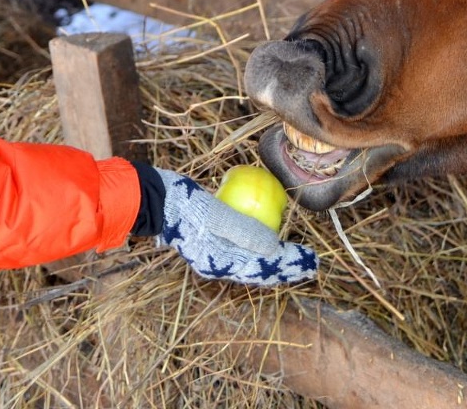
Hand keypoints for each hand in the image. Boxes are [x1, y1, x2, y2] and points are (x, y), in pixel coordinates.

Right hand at [151, 167, 316, 286]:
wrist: (154, 197)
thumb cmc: (184, 204)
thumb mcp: (215, 215)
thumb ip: (243, 231)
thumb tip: (273, 247)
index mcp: (220, 264)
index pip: (263, 268)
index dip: (289, 264)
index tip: (311, 260)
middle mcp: (219, 263)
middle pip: (261, 268)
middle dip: (286, 265)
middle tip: (312, 262)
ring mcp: (215, 252)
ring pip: (254, 259)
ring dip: (276, 257)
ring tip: (297, 254)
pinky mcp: (214, 239)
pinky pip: (244, 245)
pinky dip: (260, 242)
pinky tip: (272, 233)